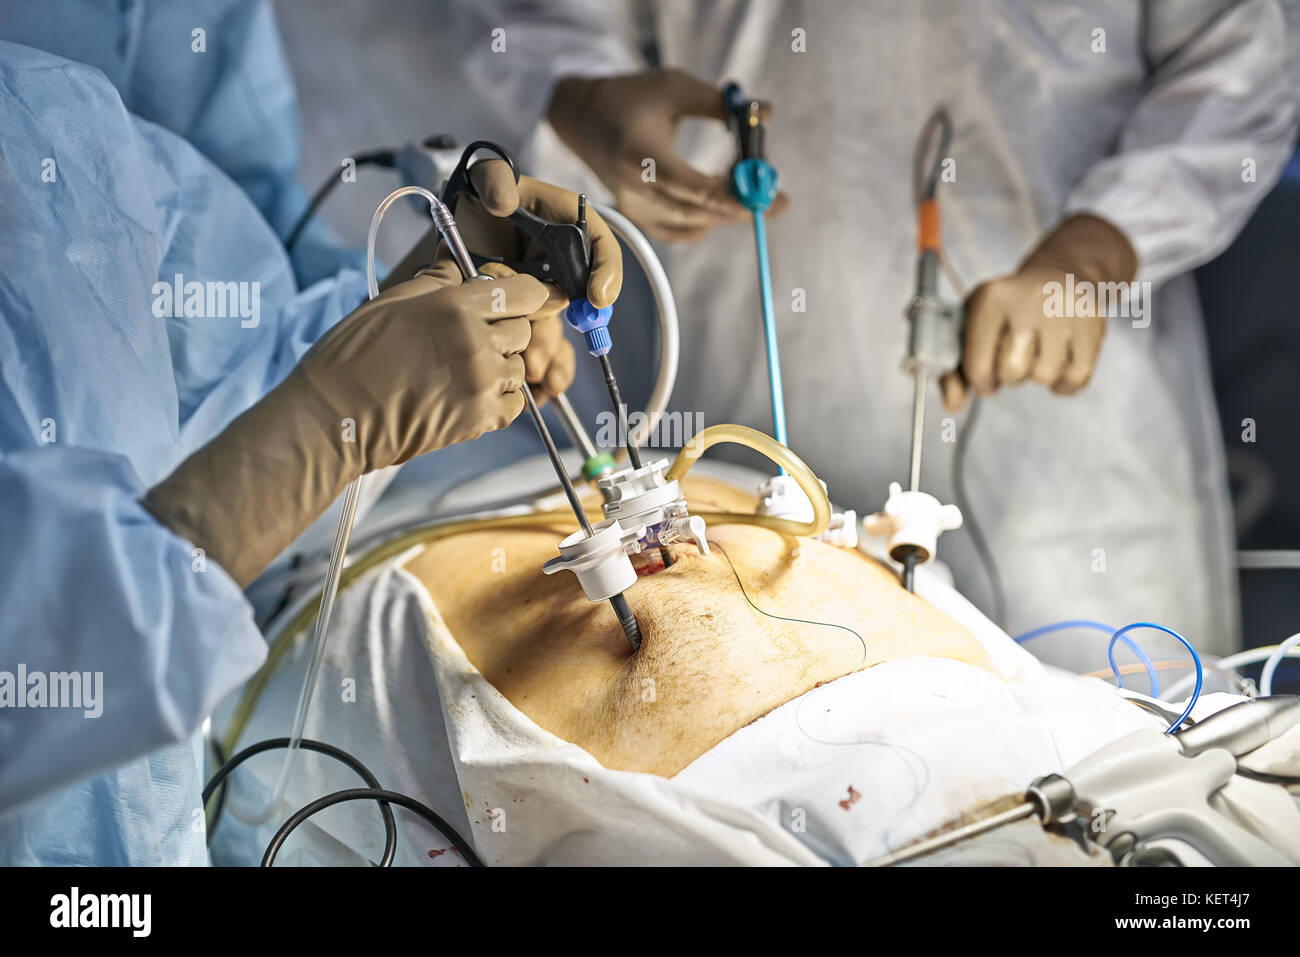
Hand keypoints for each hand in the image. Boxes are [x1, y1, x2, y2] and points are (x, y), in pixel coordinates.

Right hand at [143, 265, 548, 585]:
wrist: (333, 419)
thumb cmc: (352, 359)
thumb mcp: (390, 301)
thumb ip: (437, 282)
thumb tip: (463, 271)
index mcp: (454, 307)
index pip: (522, 292)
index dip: (529, 292)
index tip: (528, 296)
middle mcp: (476, 344)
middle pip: (524, 329)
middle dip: (508, 328)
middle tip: (476, 334)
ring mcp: (480, 385)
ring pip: (520, 367)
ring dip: (503, 365)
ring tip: (463, 368)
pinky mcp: (478, 420)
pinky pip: (514, 403)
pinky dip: (501, 398)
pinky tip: (472, 393)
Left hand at [447, 160, 624, 398]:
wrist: (457, 226)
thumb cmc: (479, 198)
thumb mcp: (486, 177)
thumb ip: (495, 178)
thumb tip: (502, 203)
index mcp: (570, 224)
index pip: (602, 247)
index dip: (607, 273)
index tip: (597, 297)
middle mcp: (566, 260)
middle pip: (586, 295)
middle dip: (581, 320)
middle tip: (571, 337)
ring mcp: (549, 289)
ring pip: (561, 323)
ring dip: (550, 344)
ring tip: (534, 362)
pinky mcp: (531, 313)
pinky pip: (546, 342)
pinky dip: (544, 362)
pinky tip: (540, 380)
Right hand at [547, 68, 789, 241]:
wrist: (584, 120)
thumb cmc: (631, 98)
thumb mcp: (674, 88)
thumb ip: (720, 103)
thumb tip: (768, 113)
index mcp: (641, 157)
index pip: (696, 190)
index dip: (738, 198)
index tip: (774, 198)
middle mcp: (636, 192)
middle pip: (701, 214)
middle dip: (743, 207)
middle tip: (776, 198)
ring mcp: (637, 210)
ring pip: (695, 226)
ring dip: (726, 210)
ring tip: (742, 181)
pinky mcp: (639, 219)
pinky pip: (683, 231)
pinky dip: (708, 219)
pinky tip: (720, 196)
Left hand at [941, 214, 1137, 409]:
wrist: (1060, 274)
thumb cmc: (1009, 308)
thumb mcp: (974, 324)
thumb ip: (954, 368)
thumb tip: (953, 405)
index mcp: (991, 298)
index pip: (977, 363)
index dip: (980, 381)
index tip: (985, 378)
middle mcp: (1029, 300)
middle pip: (1012, 371)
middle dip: (1009, 375)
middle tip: (1013, 359)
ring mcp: (1065, 313)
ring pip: (1044, 376)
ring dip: (1037, 375)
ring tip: (1036, 354)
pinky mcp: (1093, 326)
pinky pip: (1076, 378)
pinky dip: (1063, 382)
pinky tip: (1057, 364)